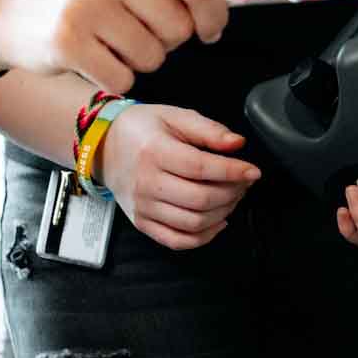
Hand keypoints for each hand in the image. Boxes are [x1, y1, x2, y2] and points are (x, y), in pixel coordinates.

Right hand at [0, 0, 231, 91]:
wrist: (11, 12)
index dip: (213, 14)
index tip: (211, 29)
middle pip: (178, 28)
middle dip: (168, 41)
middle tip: (136, 31)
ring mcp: (86, 3)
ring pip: (153, 57)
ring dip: (140, 61)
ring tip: (110, 42)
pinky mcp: (68, 41)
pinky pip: (123, 80)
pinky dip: (114, 79)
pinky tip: (94, 59)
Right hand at [101, 103, 260, 249]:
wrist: (104, 147)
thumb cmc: (142, 129)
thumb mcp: (174, 116)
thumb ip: (208, 129)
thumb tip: (237, 144)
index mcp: (154, 152)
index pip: (201, 168)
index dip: (233, 172)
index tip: (253, 171)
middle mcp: (146, 183)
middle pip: (200, 199)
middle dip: (232, 193)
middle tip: (243, 182)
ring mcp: (143, 207)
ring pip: (193, 222)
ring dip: (223, 213)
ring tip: (232, 197)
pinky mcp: (142, 223)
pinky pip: (177, 241)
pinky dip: (204, 237)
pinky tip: (217, 221)